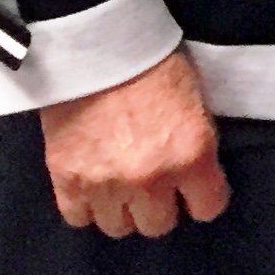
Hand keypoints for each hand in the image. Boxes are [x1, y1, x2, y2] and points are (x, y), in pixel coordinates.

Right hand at [38, 49, 227, 236]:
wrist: (97, 47)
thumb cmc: (156, 63)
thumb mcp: (196, 102)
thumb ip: (196, 145)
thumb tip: (197, 174)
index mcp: (192, 155)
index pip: (208, 208)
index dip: (203, 198)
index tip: (196, 190)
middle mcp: (151, 179)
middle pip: (158, 225)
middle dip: (160, 206)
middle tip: (155, 185)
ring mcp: (106, 185)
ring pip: (118, 227)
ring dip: (122, 209)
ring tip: (121, 186)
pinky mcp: (66, 181)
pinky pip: (79, 218)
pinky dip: (86, 206)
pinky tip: (93, 186)